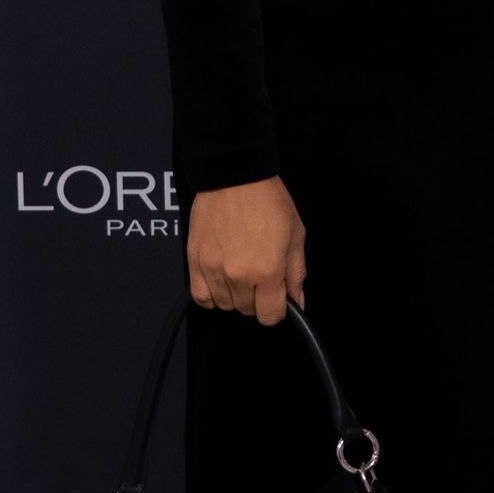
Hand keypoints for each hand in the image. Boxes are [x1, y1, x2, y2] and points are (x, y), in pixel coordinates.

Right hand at [187, 177, 306, 324]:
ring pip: (225, 305)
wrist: (235, 176)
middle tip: (261, 275)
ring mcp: (214, 269)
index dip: (278, 309)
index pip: (270, 316)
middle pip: (247, 311)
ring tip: (241, 271)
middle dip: (258, 299)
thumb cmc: (268, 201)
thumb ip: (296, 274)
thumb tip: (297, 302)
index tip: (278, 297)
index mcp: (268, 270)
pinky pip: (201, 296)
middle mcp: (239, 275)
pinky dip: (212, 294)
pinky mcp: (196, 261)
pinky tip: (221, 280)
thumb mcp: (296, 235)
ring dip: (235, 295)